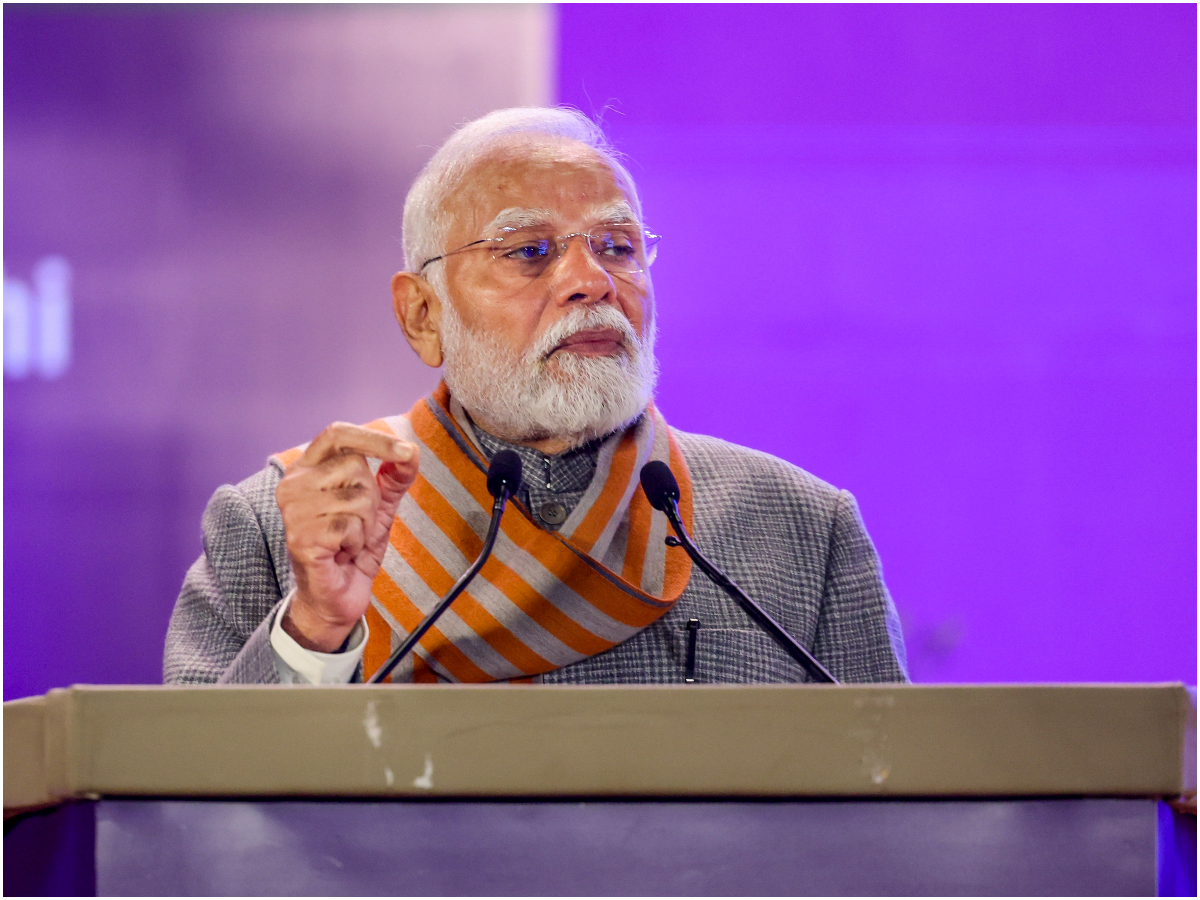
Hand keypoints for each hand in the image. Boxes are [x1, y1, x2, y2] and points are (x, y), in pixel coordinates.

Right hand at [275, 422, 418, 651]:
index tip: (407, 451)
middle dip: (371, 498)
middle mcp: (292, 484)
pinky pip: (351, 526)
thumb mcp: (379, 506)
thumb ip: (394, 476)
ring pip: (357, 497)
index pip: (337, 434)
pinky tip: (343, 553)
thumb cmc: (352, 546)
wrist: (336, 595)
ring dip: (365, 524)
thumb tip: (412, 451)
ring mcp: (293, 511)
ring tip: (348, 540)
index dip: (374, 438)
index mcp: (307, 468)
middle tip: (357, 523)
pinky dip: (357, 543)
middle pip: (355, 466)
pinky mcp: (300, 537)